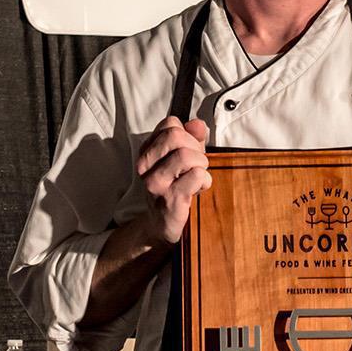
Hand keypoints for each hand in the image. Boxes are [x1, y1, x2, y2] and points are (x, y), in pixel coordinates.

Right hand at [134, 115, 209, 245]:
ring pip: (185, 155)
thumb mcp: (181, 160)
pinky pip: (197, 176)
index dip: (187, 135)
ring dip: (201, 165)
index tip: (189, 150)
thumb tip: (198, 124)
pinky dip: (205, 181)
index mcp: (147, 152)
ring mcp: (156, 182)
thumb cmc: (173, 189)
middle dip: (195, 148)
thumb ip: (191, 139)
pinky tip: (198, 189)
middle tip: (196, 164)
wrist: (161, 226)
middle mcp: (146, 165)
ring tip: (198, 177)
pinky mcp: (170, 198)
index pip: (170, 124)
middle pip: (176, 136)